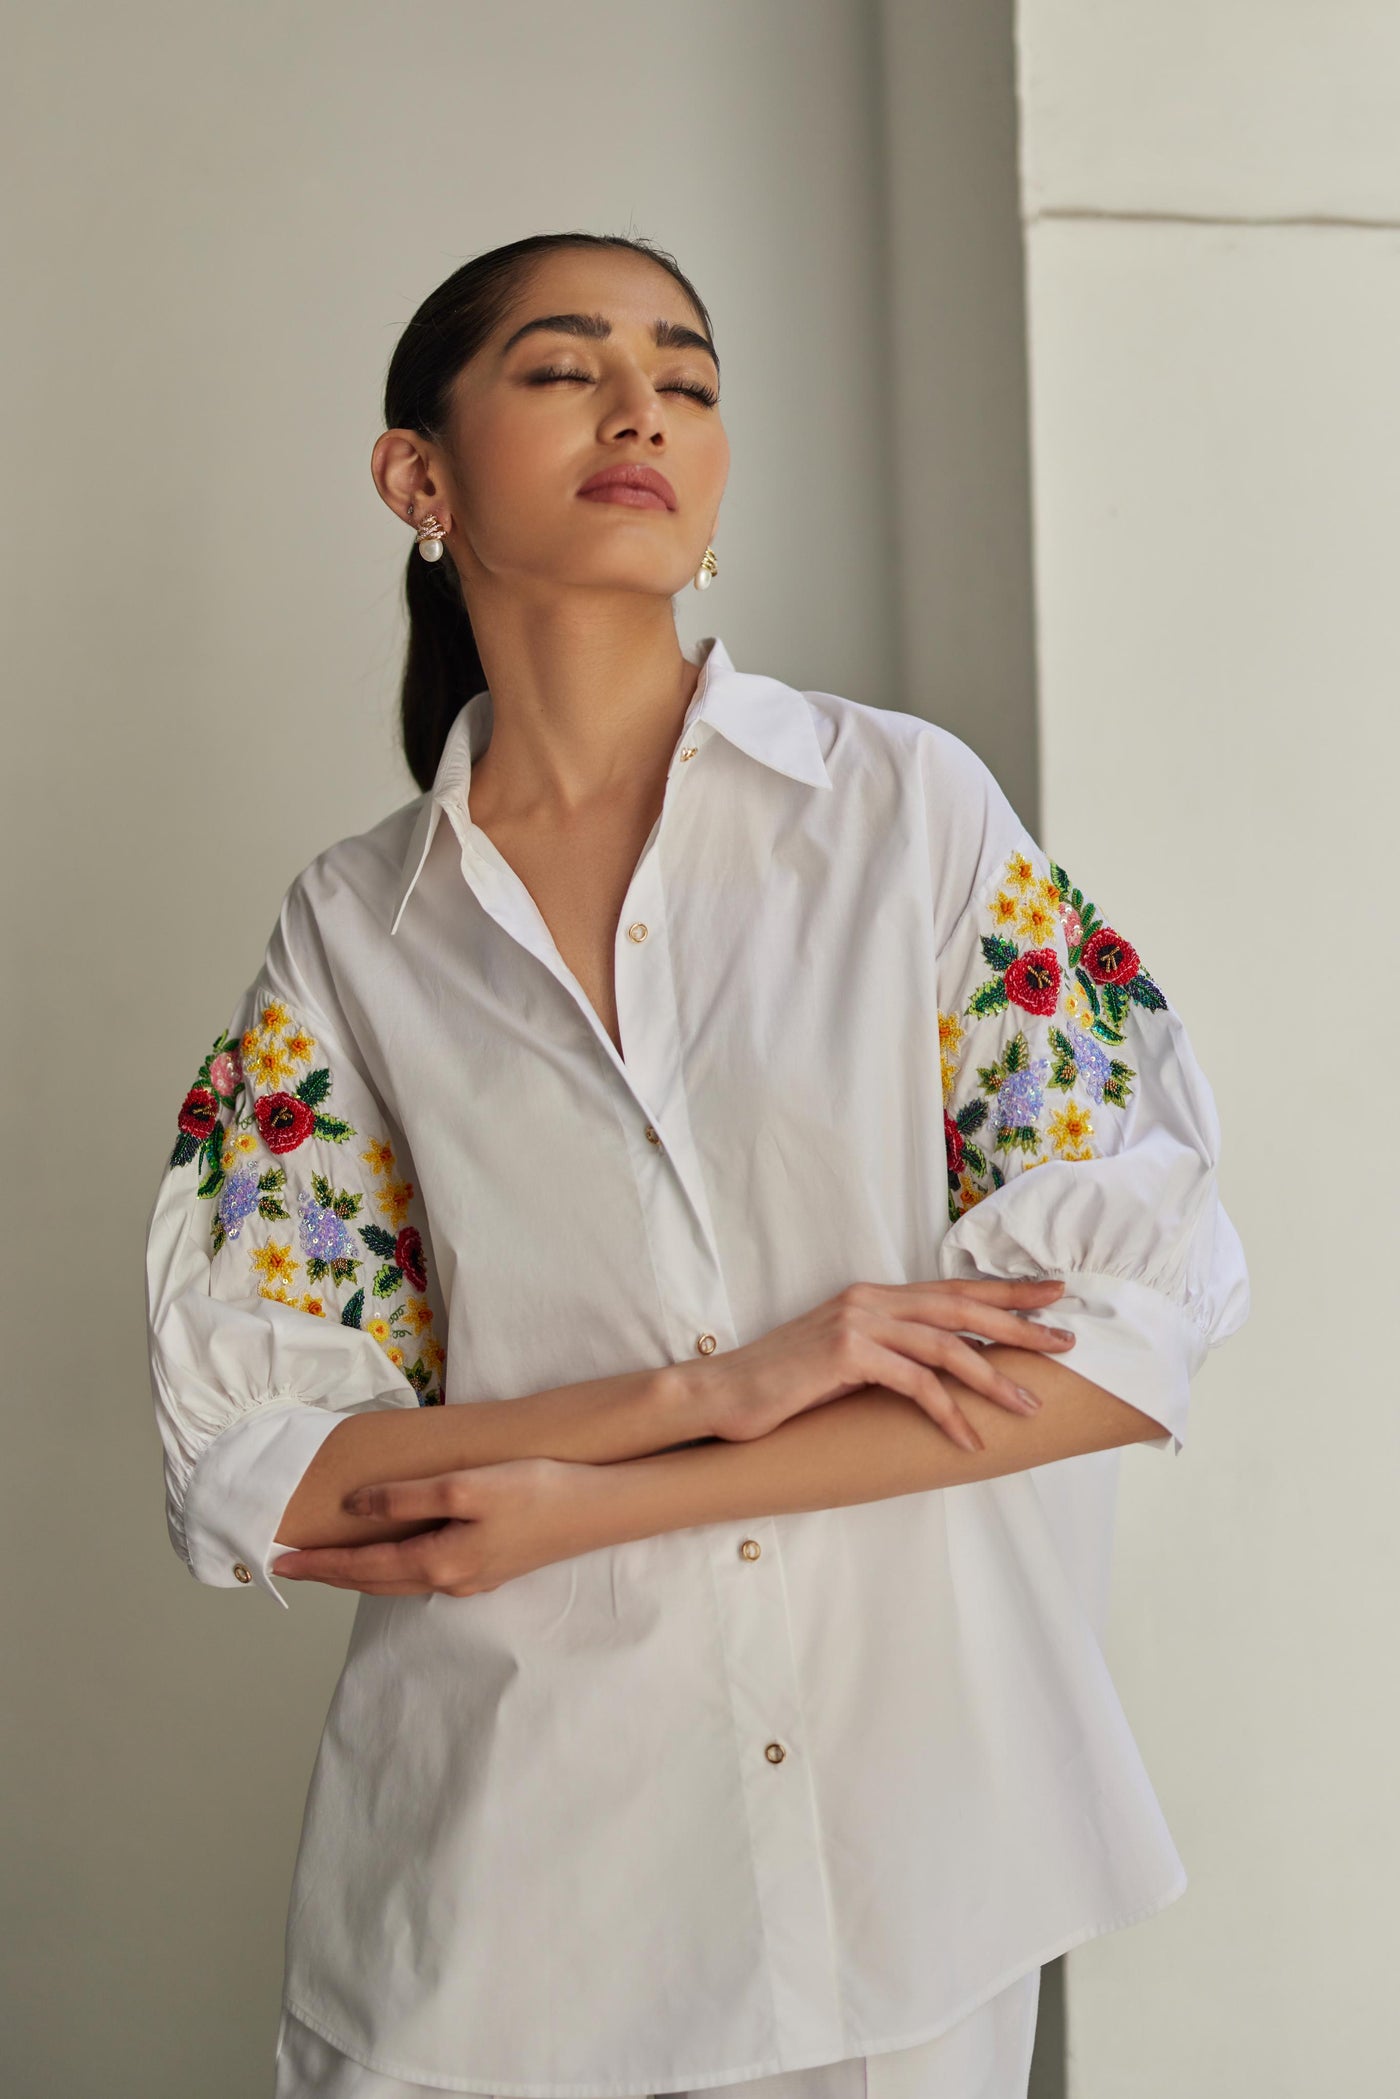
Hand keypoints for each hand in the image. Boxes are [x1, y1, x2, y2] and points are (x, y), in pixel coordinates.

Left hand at [269, 1455, 608, 1596]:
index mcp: (438, 1561)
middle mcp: (450, 1579)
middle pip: (376, 1581)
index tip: (280, 1562)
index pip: (362, 1567)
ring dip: (361, 1574)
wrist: (597, 1510)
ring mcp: (473, 1578)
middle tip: (292, 1567)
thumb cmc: (534, 1491)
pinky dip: (393, 1568)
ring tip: (330, 1563)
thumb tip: (356, 1507)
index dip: (320, 1563)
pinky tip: (393, 1556)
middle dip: (332, 1575)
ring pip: (399, 1581)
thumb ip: (407, 1497)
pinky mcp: (491, 1568)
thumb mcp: (465, 1486)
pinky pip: (424, 1574)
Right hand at [692, 1277, 1076, 1452]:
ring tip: (1028, 1406)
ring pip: (947, 1346)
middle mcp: (870, 1299)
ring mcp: (858, 1322)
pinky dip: (948, 1413)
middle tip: (1066, 1342)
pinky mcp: (846, 1354)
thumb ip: (889, 1351)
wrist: (725, 1393)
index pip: (953, 1288)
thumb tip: (942, 1369)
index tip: (1053, 1293)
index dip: (1006, 1289)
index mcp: (874, 1295)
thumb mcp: (845, 1359)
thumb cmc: (785, 1386)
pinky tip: (968, 1440)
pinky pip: (914, 1383)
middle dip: (1020, 1324)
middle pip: (961, 1307)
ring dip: (994, 1379)